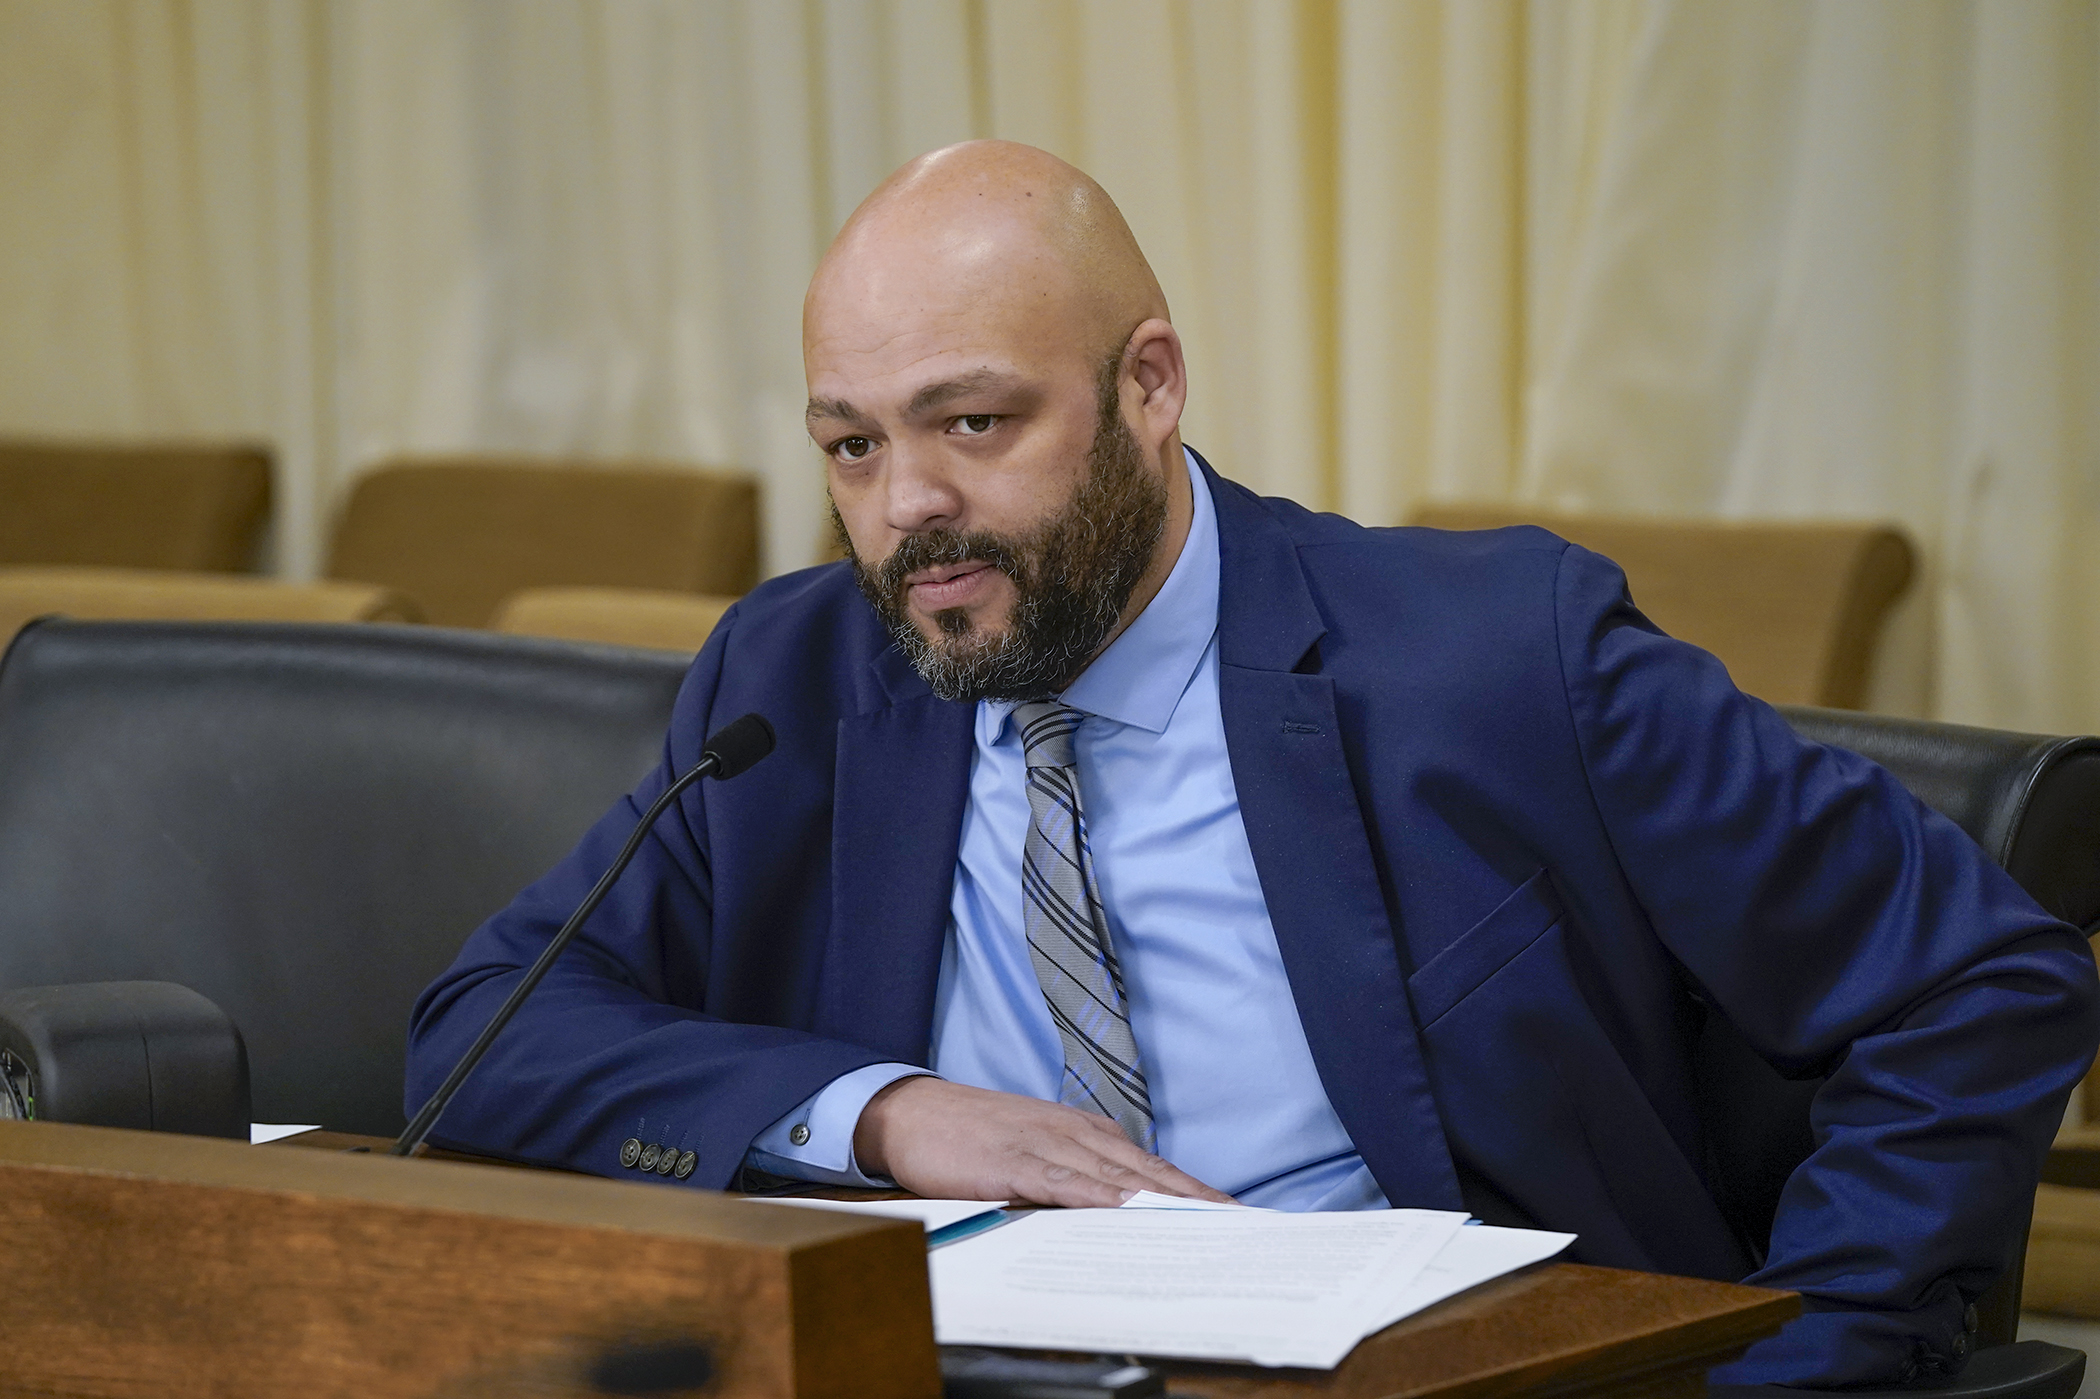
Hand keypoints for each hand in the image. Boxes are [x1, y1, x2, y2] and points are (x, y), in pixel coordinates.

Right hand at [852, 1077, 1235, 1207]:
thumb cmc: (972, 1135)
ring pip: (1114, 1175)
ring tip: (1199, 1220)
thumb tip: (1117, 1208)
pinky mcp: (1013, 1161)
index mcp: (1081, 1131)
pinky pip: (1062, 1182)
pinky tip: (1122, 1210)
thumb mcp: (1032, 1149)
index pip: (1149, 1165)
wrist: (911, 1112)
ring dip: (1158, 1199)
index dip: (1191, 1190)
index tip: (1230, 1211)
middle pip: (1145, 1170)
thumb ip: (1073, 1173)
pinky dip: (1096, 1196)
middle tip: (1237, 1220)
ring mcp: (1044, 1145)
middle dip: (1193, 1197)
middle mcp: (1072, 1133)